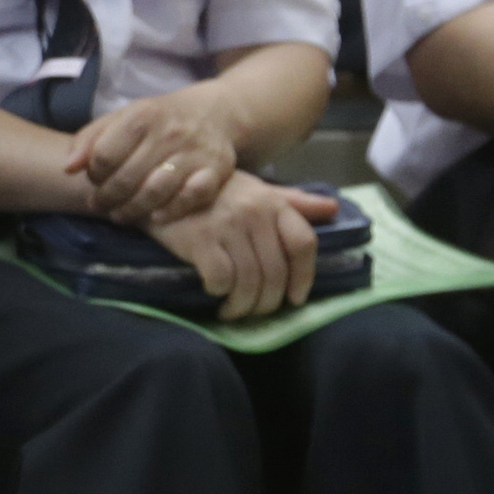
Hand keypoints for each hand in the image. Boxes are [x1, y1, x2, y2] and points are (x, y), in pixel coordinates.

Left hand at [68, 84, 246, 226]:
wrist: (214, 113)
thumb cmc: (158, 120)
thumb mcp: (122, 118)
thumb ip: (90, 139)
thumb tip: (68, 168)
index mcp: (142, 115)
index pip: (104, 155)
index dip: (93, 174)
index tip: (94, 181)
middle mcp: (169, 132)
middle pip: (126, 177)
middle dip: (106, 198)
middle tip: (100, 206)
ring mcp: (195, 152)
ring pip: (156, 190)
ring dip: (132, 210)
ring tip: (120, 215)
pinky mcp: (217, 170)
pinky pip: (192, 197)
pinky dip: (172, 210)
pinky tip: (156, 217)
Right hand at [143, 173, 337, 322]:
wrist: (161, 182)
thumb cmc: (213, 192)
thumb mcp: (256, 190)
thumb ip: (293, 202)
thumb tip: (333, 210)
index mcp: (272, 202)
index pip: (303, 243)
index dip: (304, 277)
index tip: (295, 297)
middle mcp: (254, 213)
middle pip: (276, 272)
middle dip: (268, 301)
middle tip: (256, 311)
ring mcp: (227, 226)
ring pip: (250, 281)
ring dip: (243, 305)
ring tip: (233, 310)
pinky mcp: (200, 240)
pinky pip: (221, 279)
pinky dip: (220, 293)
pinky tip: (214, 293)